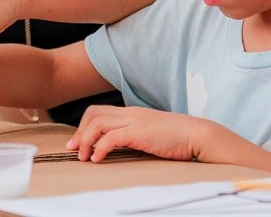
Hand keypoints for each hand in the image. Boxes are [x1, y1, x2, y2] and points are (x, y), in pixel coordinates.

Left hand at [66, 106, 205, 162]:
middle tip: (74, 149)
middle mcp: (130, 113)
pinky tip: (97, 159)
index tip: (78, 142)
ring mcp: (135, 121)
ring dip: (85, 140)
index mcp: (132, 113)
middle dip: (79, 132)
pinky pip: (111, 137)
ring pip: (98, 123)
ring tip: (84, 157)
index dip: (84, 126)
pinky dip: (100, 148)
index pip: (99, 111)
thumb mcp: (152, 133)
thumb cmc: (177, 138)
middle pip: (93, 113)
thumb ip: (136, 135)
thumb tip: (121, 146)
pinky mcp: (140, 132)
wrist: (197, 134)